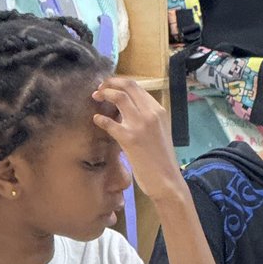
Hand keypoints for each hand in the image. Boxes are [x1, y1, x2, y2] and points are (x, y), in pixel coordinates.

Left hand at [92, 77, 183, 202]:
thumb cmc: (162, 160)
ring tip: (96, 97)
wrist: (167, 180)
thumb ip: (147, 119)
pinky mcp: (130, 139)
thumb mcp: (159, 132)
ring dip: (104, 94)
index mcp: (159, 111)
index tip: (109, 86)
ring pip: (119, 97)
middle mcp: (151, 113)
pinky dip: (101, 119)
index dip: (119, 83)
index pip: (137, 87)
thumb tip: (127, 112)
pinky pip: (110, 123)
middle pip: (127, 86)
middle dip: (110, 83)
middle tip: (99, 88)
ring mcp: (140, 125)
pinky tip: (96, 120)